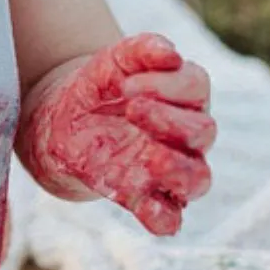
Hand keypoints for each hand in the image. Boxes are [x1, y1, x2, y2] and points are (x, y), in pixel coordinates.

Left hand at [22, 34, 214, 235]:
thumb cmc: (101, 88)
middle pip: (204, 132)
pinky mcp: (145, 199)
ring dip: (175, 168)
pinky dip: (163, 217)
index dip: (168, 83)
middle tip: (131, 108)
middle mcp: (187, 136)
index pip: (196, 86)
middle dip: (169, 120)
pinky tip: (144, 205)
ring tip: (147, 155)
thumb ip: (141, 50)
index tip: (127, 84)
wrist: (65, 122)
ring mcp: (170, 171)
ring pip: (198, 179)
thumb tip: (170, 54)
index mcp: (185, 96)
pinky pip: (169, 219)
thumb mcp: (112, 62)